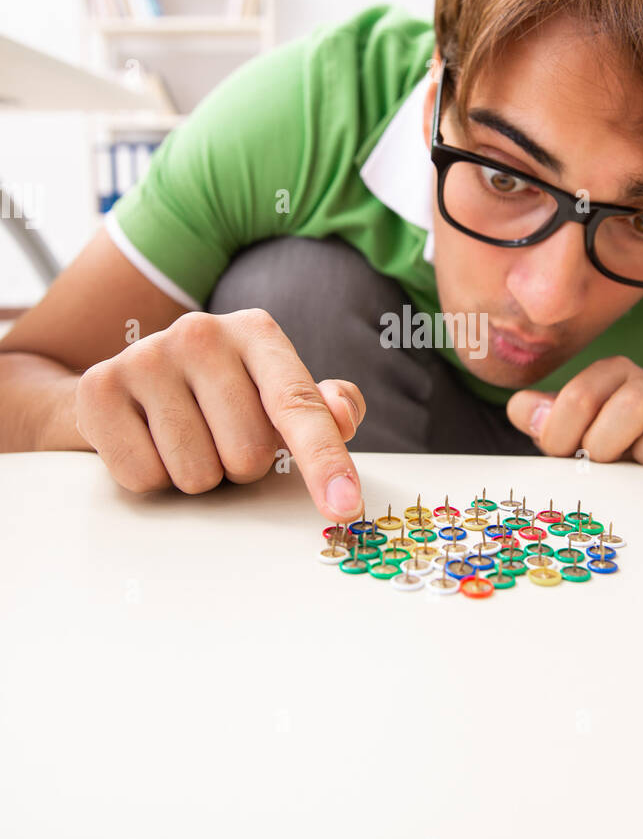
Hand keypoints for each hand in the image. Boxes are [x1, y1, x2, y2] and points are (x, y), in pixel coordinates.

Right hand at [75, 308, 365, 517]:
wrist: (119, 386)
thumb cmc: (213, 397)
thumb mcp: (270, 393)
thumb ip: (318, 407)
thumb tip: (344, 415)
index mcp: (255, 332)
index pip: (298, 404)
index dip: (325, 459)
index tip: (347, 507)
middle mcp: (200, 332)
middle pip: (247, 454)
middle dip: (238, 466)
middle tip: (217, 440)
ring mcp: (145, 356)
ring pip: (196, 473)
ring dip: (195, 475)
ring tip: (181, 441)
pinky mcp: (99, 388)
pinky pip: (144, 477)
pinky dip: (150, 478)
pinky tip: (146, 442)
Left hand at [506, 356, 642, 467]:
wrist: (642, 468)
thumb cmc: (598, 446)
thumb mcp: (561, 432)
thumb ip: (537, 417)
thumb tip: (527, 410)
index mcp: (610, 374)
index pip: (581, 398)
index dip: (564, 436)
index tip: (565, 454)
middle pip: (635, 402)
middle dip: (610, 445)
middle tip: (604, 463)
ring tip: (641, 466)